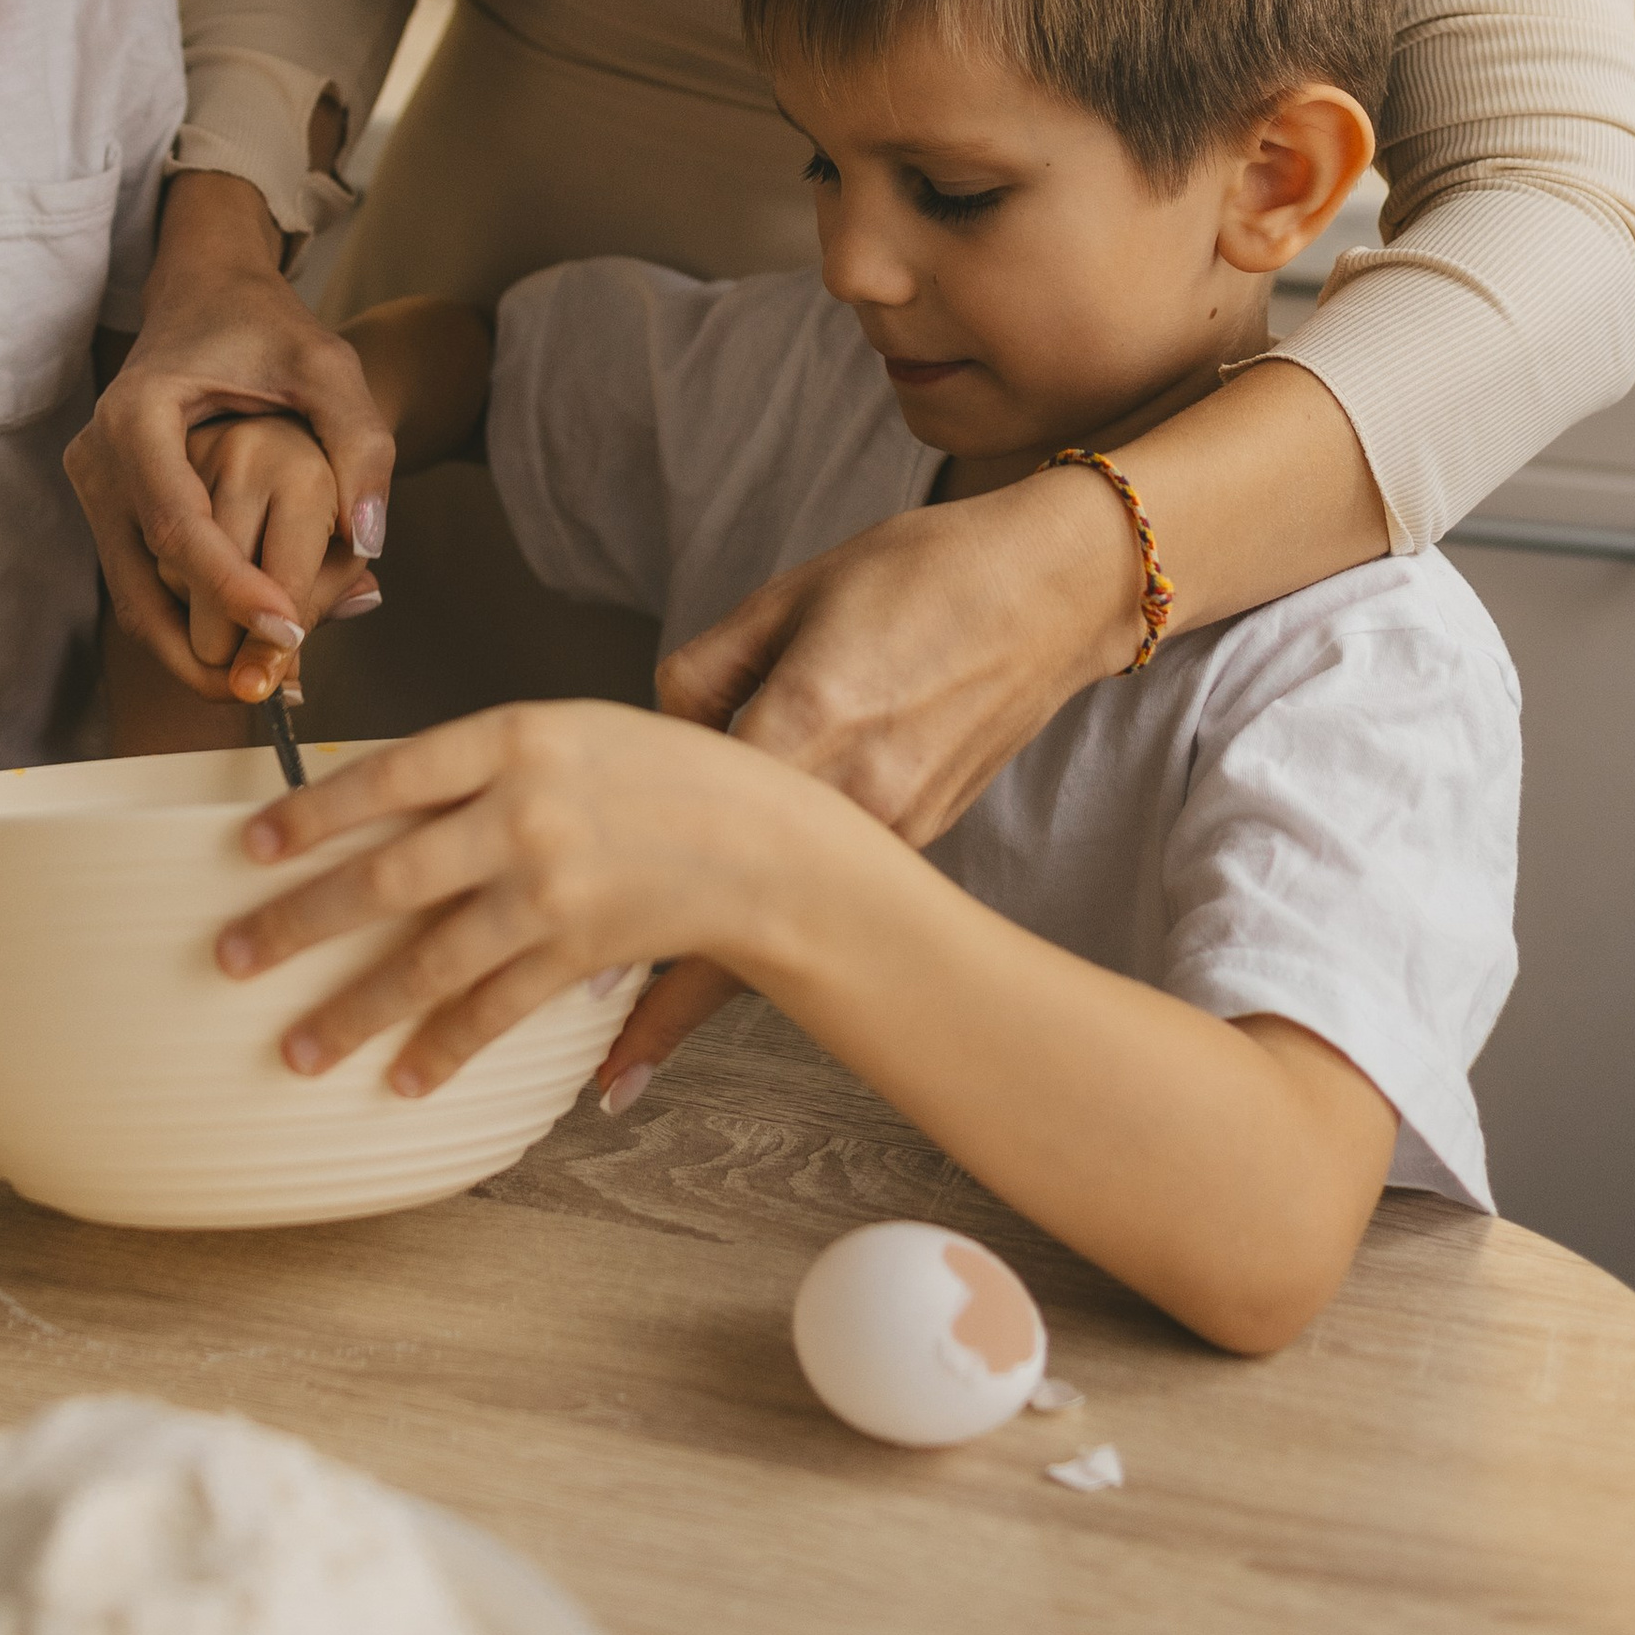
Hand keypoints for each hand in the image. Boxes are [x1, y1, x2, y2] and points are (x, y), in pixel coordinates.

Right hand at [67, 174, 396, 701]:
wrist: (205, 294)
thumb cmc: (265, 326)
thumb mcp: (327, 365)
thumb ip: (359, 442)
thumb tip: (369, 542)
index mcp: (138, 413)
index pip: (178, 524)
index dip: (230, 587)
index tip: (288, 630)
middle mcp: (98, 455)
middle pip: (139, 582)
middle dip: (204, 647)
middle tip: (274, 688)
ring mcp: (94, 486)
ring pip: (133, 597)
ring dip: (192, 650)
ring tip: (264, 683)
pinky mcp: (107, 508)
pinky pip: (140, 582)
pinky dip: (187, 622)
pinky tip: (243, 647)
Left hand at [216, 701, 809, 1097]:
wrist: (760, 835)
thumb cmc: (654, 771)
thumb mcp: (563, 731)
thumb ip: (476, 763)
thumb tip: (372, 815)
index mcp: (514, 737)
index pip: (387, 775)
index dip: (310, 813)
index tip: (247, 848)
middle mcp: (523, 811)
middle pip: (385, 877)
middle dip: (297, 924)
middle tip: (229, 959)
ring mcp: (551, 887)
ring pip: (427, 962)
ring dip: (352, 1012)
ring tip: (295, 1050)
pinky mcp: (578, 951)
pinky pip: (492, 1009)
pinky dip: (442, 1047)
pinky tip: (401, 1076)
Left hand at [596, 473, 1137, 1093]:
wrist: (1051, 588)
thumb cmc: (921, 572)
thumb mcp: (792, 594)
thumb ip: (707, 671)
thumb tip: (656, 731)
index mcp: (812, 718)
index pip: (704, 838)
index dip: (635, 907)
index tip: (583, 980)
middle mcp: (859, 793)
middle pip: (751, 911)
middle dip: (680, 994)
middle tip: (616, 1062)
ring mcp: (901, 824)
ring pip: (798, 913)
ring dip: (735, 956)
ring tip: (660, 1016)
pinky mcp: (926, 832)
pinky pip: (843, 886)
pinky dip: (795, 910)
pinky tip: (754, 921)